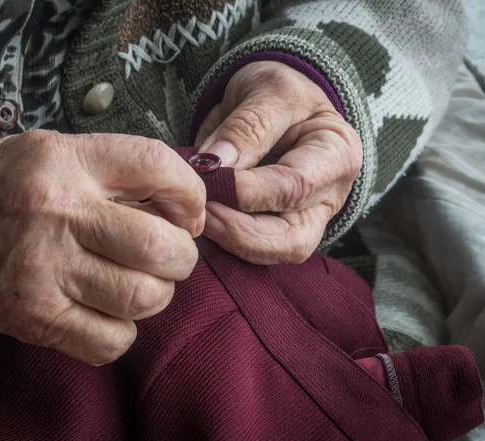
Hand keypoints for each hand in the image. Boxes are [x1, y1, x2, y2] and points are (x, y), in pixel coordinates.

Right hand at [0, 131, 204, 364]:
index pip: (155, 164)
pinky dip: (123, 331)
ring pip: (144, 297)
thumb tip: (182, 206)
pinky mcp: (35, 317)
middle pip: (161, 246)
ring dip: (157, 293)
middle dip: (182, 256)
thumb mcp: (55, 153)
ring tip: (138, 282)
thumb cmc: (2, 188)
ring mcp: (46, 270)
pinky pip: (111, 341)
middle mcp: (58, 214)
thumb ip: (118, 170)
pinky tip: (109, 312)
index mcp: (66, 163)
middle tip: (169, 254)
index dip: (190, 191)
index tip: (188, 211)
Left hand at [196, 61, 362, 263]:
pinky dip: (229, 242)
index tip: (207, 182)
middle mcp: (328, 195)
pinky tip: (206, 222)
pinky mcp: (281, 229)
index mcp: (337, 154)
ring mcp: (307, 218)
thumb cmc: (278, 92)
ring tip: (200, 217)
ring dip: (233, 242)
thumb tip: (216, 163)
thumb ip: (247, 126)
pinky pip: (257, 250)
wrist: (272, 103)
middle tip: (201, 212)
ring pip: (277, 253)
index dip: (248, 191)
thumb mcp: (268, 90)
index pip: (296, 186)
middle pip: (293, 237)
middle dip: (241, 232)